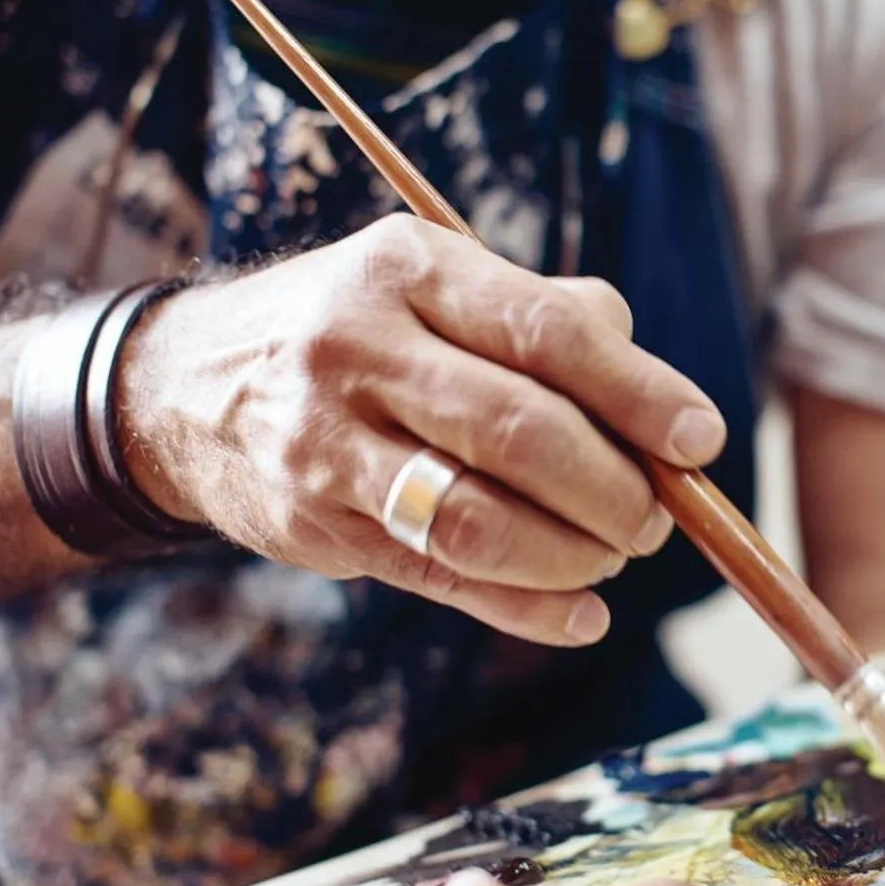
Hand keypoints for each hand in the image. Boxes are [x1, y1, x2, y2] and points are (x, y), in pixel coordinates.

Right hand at [116, 218, 727, 643]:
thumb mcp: (437, 280)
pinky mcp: (314, 525)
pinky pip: (440, 579)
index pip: (548, 334)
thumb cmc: (362, 330)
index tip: (702, 441)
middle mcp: (357, 349)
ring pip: (480, 520)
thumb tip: (659, 402)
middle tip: (658, 516)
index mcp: (410, 270)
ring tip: (616, 556)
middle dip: (616, 489)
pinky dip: (526, 609)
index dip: (639, 394)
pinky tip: (582, 616)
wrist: (182, 387)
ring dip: (575, 554)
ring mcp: (326, 444)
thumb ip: (550, 319)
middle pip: (522, 433)